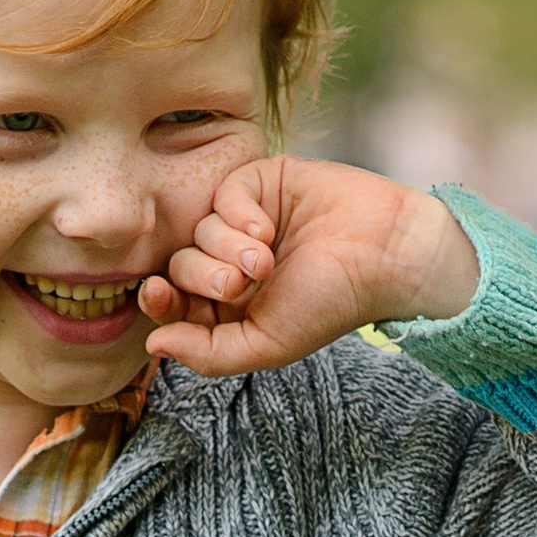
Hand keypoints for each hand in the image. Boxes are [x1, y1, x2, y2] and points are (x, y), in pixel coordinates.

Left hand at [137, 159, 475, 376]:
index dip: (159, 299)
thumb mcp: (265, 344)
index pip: (174, 301)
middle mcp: (232, 263)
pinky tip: (269, 229)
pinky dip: (239, 213)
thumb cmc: (330, 304)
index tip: (158, 294)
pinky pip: (223, 192)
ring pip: (199, 230)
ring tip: (269, 260)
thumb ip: (207, 353)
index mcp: (229, 307)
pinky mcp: (261, 183)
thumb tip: (153, 345)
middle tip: (245, 284)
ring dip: (229, 248)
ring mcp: (244, 222)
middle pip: (181, 265)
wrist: (383, 254)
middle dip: (204, 276)